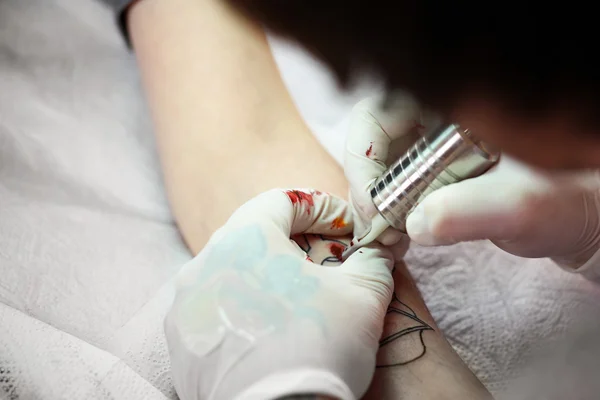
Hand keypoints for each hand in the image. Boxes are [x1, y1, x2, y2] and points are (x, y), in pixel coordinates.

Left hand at [164, 189, 394, 399]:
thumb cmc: (319, 351)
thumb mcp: (363, 295)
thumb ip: (372, 259)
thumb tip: (379, 250)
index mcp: (245, 238)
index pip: (281, 200)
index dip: (319, 208)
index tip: (342, 228)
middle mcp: (205, 262)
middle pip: (253, 233)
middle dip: (293, 242)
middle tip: (324, 262)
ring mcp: (187, 303)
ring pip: (231, 270)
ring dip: (265, 274)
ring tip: (296, 298)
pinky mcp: (182, 339)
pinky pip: (214, 307)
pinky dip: (242, 307)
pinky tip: (269, 328)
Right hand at [345, 94, 599, 273]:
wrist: (584, 219)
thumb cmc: (571, 203)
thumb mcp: (529, 205)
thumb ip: (473, 211)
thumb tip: (413, 223)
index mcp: (460, 102)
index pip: (382, 111)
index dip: (365, 154)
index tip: (372, 205)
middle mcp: (443, 115)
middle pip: (374, 136)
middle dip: (367, 181)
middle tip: (376, 226)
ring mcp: (439, 141)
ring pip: (382, 159)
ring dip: (375, 199)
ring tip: (388, 235)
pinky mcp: (438, 167)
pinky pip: (396, 179)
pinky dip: (389, 207)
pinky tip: (400, 231)